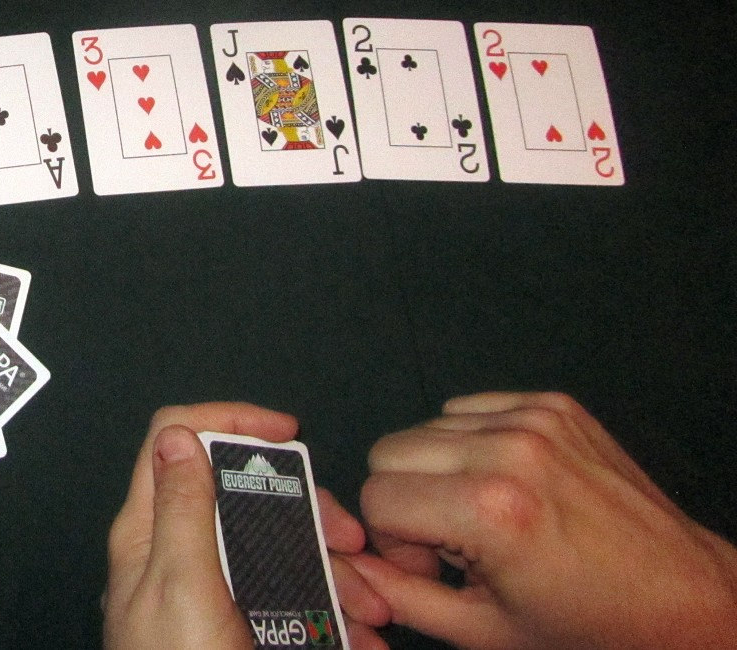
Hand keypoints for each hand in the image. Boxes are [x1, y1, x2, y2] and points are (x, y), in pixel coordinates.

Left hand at [103, 402, 390, 649]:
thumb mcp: (180, 589)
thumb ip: (180, 509)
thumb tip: (179, 434)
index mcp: (149, 531)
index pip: (176, 438)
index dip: (229, 419)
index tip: (285, 431)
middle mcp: (176, 552)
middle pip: (245, 494)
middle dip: (310, 512)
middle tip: (352, 541)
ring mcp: (208, 588)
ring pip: (278, 548)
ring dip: (334, 570)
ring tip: (371, 607)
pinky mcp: (235, 623)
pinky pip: (289, 597)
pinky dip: (329, 609)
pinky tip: (360, 633)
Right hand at [352, 391, 736, 649]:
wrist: (681, 598)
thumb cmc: (594, 622)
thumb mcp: (482, 631)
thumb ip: (400, 595)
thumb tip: (351, 568)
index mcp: (490, 510)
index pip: (377, 496)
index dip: (393, 539)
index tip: (429, 563)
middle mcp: (510, 452)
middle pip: (390, 450)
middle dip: (407, 498)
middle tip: (453, 541)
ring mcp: (534, 420)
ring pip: (426, 427)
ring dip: (441, 471)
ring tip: (487, 515)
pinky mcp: (552, 405)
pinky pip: (470, 409)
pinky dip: (474, 445)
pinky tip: (509, 486)